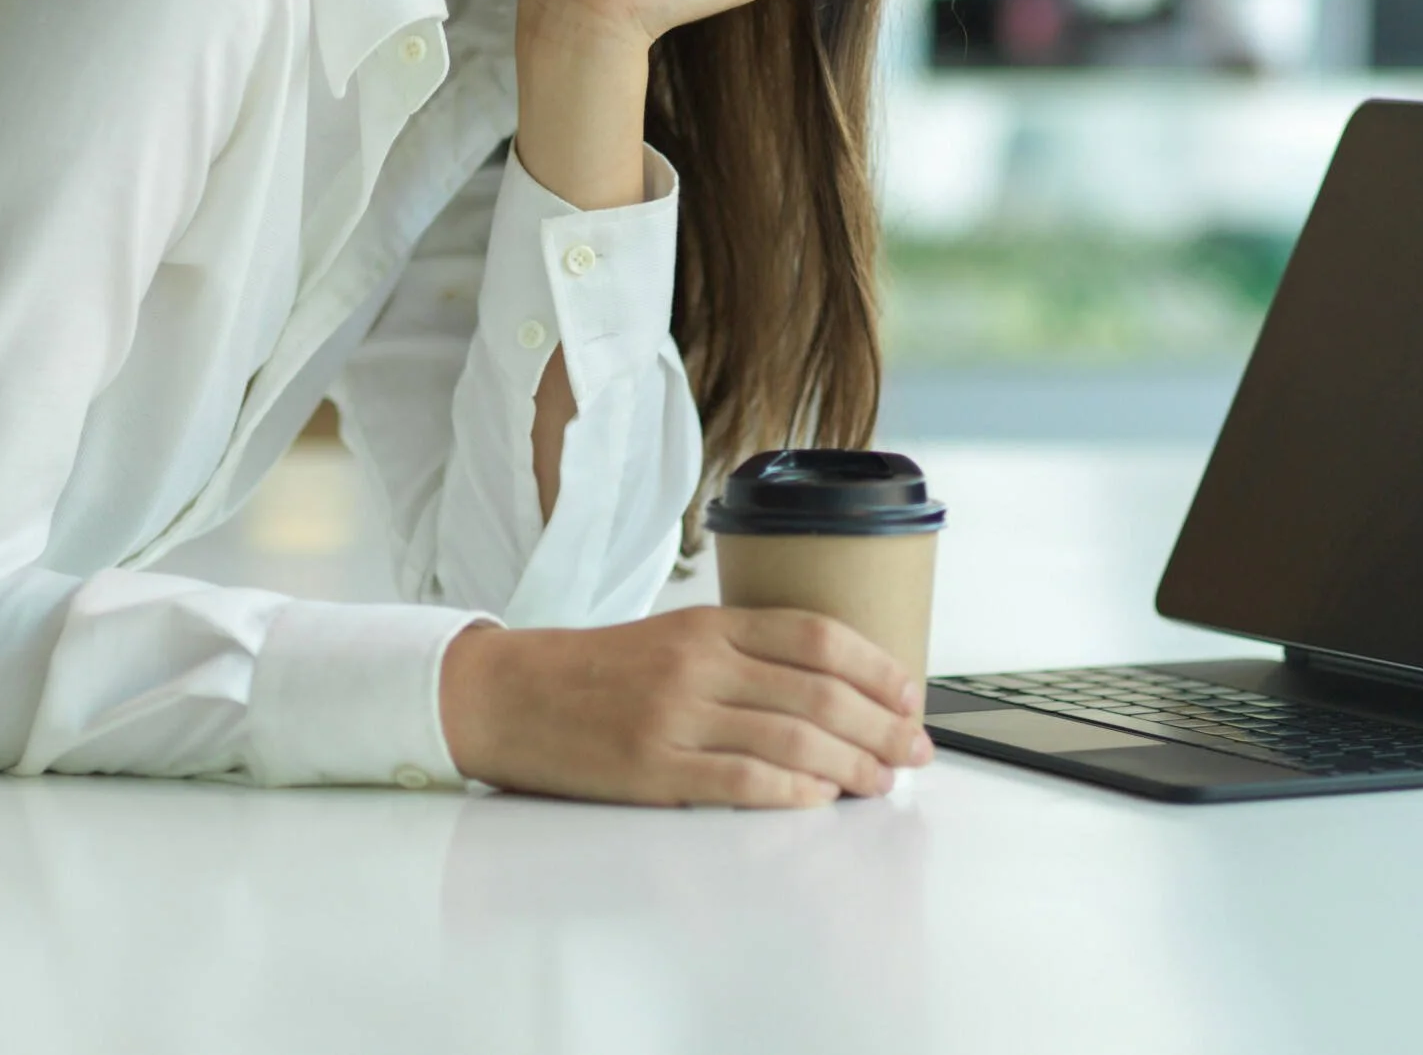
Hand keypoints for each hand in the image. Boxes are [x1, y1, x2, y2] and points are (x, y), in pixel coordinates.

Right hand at [437, 604, 932, 807]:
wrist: (506, 695)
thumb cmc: (590, 672)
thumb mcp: (667, 638)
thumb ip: (737, 655)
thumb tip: (825, 693)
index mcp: (704, 623)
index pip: (813, 634)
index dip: (876, 666)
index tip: (910, 695)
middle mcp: (696, 663)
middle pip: (818, 692)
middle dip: (882, 726)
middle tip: (916, 751)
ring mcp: (674, 716)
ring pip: (793, 738)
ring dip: (852, 766)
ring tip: (880, 783)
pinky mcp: (653, 769)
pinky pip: (742, 780)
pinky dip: (793, 791)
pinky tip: (820, 799)